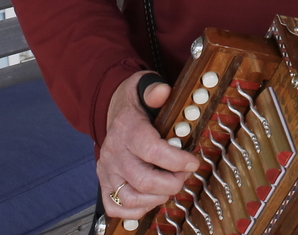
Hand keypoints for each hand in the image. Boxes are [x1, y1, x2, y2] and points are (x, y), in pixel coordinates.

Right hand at [99, 72, 199, 220]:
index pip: (152, 150)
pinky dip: (136, 210)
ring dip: (157, 198)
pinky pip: (116, 207)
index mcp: (127, 129)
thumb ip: (154, 91)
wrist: (110, 111)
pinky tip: (151, 197)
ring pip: (131, 198)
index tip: (193, 162)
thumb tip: (163, 91)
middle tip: (184, 175)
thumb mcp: (144, 88)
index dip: (176, 160)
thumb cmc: (135, 104)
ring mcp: (107, 171)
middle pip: (144, 180)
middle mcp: (114, 152)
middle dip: (171, 183)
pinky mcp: (104, 183)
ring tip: (169, 186)